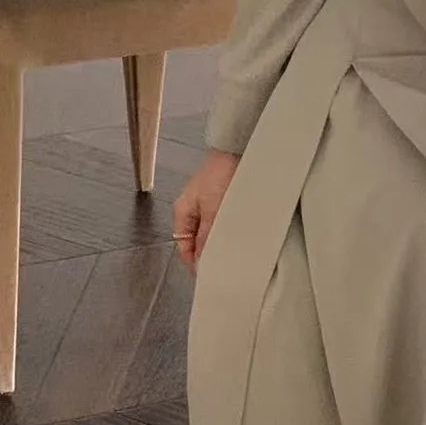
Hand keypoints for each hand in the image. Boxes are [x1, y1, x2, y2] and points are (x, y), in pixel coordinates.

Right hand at [173, 150, 240, 272]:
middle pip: (198, 241)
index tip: (209, 276)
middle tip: (225, 267)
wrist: (239, 148)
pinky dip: (230, 231)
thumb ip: (208, 237)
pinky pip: (224, 222)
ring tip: (235, 254)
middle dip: (209, 254)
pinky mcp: (224, 199)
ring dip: (221, 242)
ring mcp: (209, 204)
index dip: (194, 262)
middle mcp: (194, 209)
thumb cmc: (221, 173)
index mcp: (183, 211)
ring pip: (212, 232)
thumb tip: (202, 261)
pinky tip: (241, 236)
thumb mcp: (213, 210)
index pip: (184, 246)